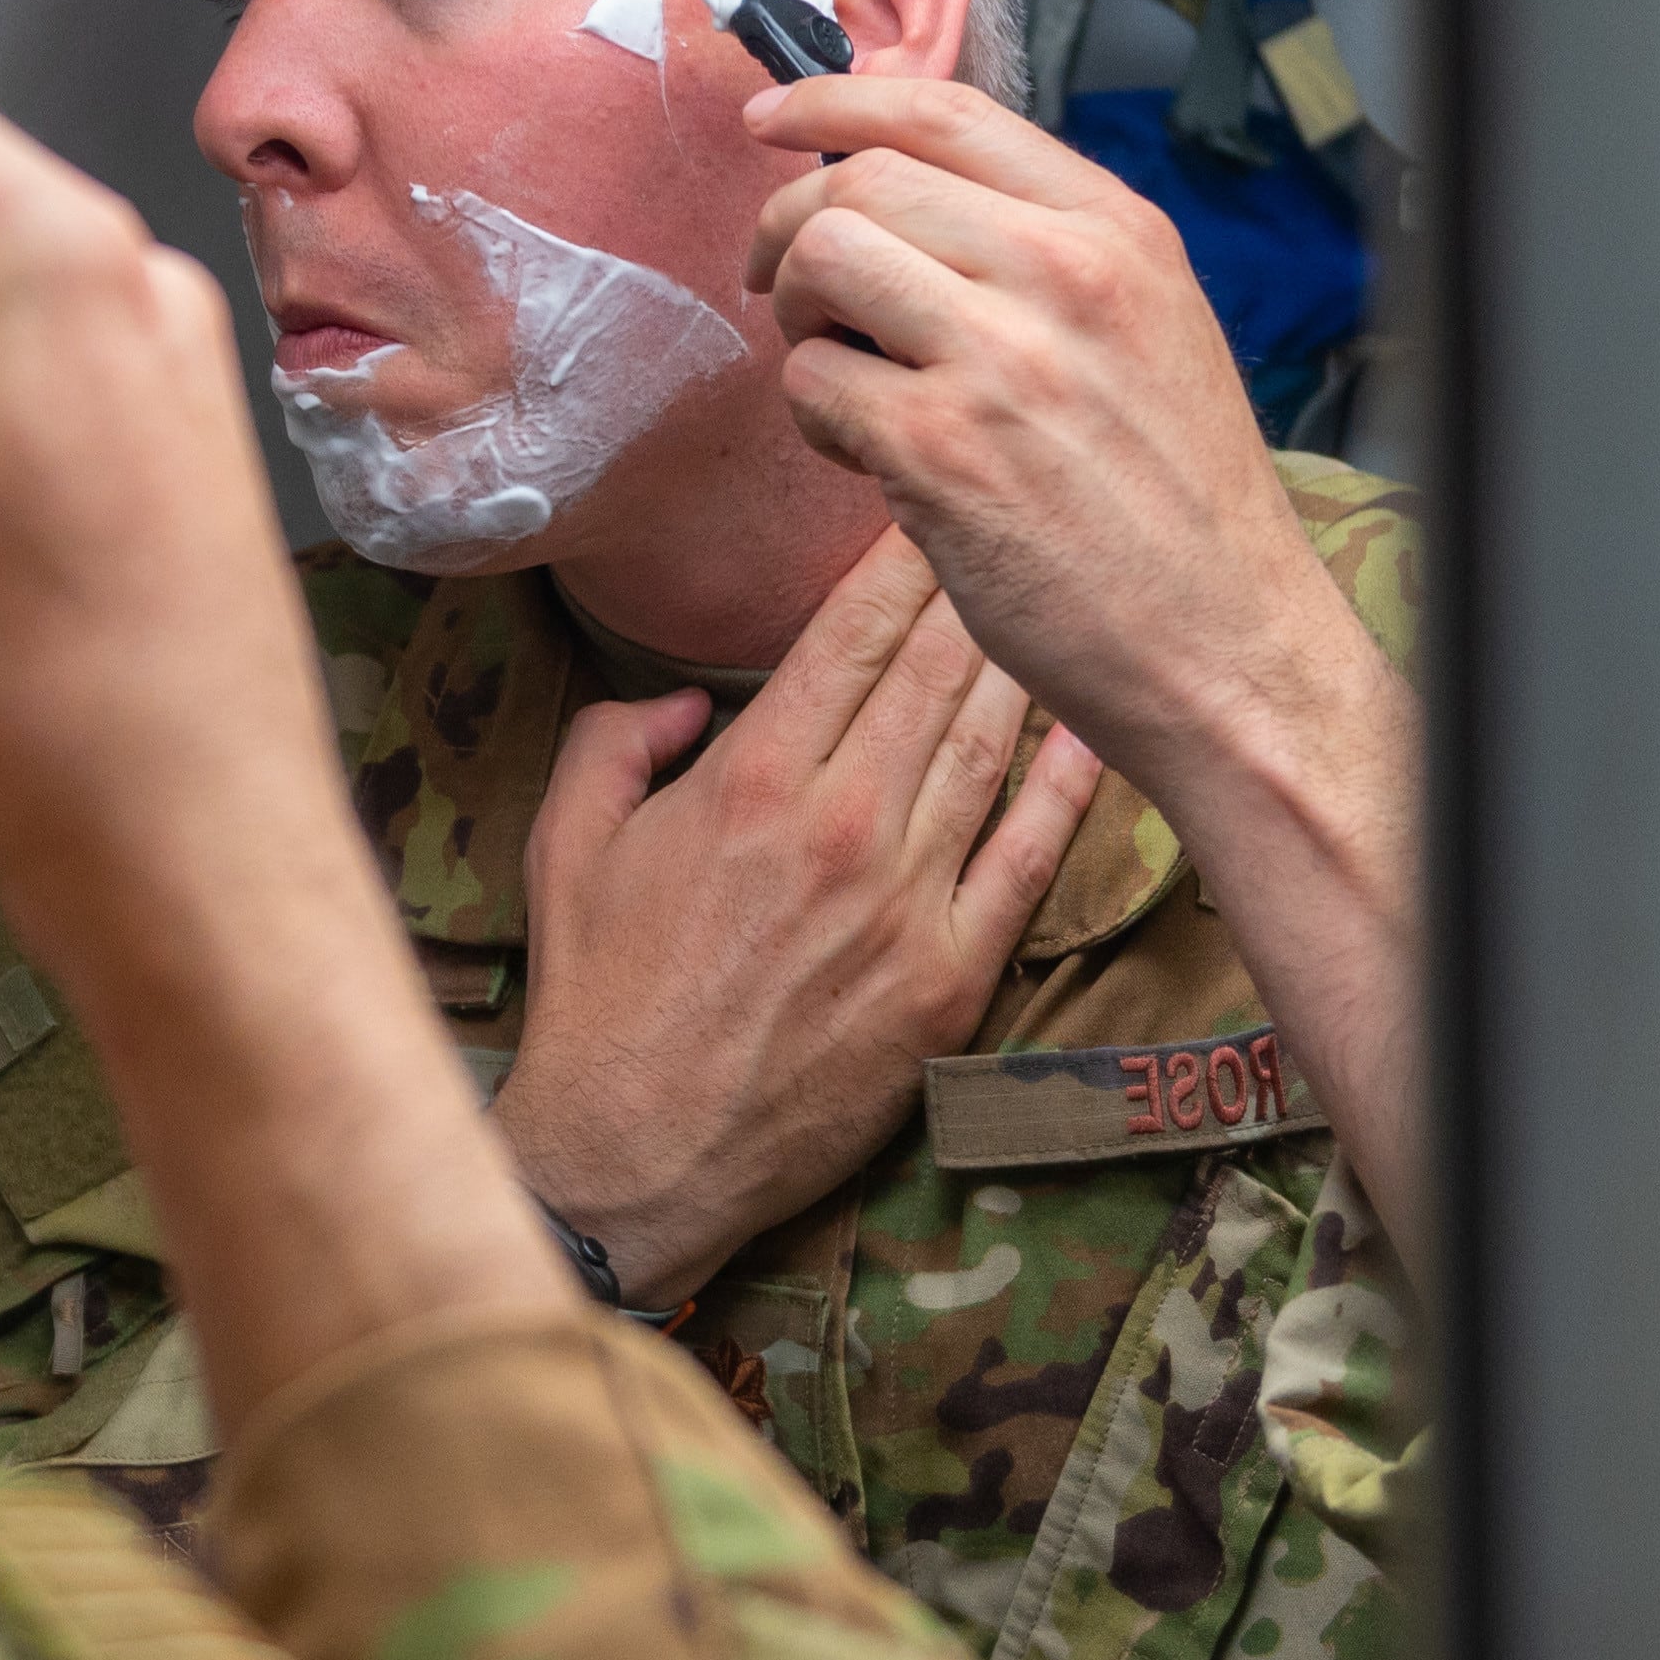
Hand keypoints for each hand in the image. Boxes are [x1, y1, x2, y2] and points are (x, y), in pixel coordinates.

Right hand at [493, 531, 1100, 1305]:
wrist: (641, 1151)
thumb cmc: (599, 995)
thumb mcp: (568, 842)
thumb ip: (617, 740)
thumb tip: (687, 699)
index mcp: (753, 780)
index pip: (851, 634)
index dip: (895, 561)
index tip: (923, 507)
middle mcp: (845, 824)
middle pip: (936, 673)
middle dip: (973, 591)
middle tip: (1009, 529)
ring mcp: (909, 903)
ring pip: (990, 750)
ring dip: (1024, 670)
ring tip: (1055, 607)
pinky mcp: (951, 977)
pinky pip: (1027, 862)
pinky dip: (1067, 791)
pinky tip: (1091, 735)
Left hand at [738, 74, 1423, 1260]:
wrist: (1227, 647)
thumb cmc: (1177, 504)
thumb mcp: (1149, 331)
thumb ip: (1044, 254)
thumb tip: (899, 198)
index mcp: (1118, 232)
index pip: (945, 110)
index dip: (834, 100)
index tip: (771, 121)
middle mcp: (1064, 273)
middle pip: (859, 182)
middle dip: (789, 228)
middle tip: (783, 290)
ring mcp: (1001, 358)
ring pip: (820, 264)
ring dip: (795, 317)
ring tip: (835, 376)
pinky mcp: (941, 450)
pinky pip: (812, 384)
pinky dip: (813, 416)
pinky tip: (862, 455)